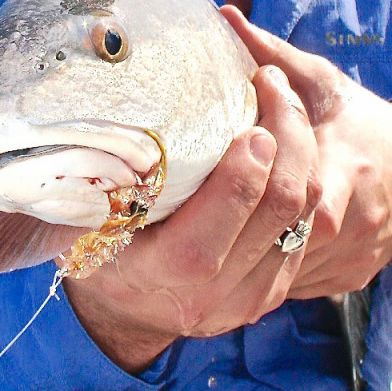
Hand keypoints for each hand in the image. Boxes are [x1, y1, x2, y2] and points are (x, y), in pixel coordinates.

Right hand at [61, 64, 319, 373]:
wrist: (121, 305)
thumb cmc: (94, 237)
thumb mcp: (84, 209)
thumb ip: (105, 172)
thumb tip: (110, 103)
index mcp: (151, 277)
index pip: (207, 239)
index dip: (240, 176)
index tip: (248, 116)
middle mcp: (204, 299)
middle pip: (276, 213)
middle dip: (287, 138)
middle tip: (273, 85)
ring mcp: (244, 301)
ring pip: (304, 217)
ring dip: (304, 151)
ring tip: (282, 102)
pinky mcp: (272, 291)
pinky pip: (308, 228)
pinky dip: (305, 178)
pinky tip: (288, 143)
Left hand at [222, 7, 391, 299]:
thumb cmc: (359, 120)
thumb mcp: (321, 81)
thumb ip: (273, 53)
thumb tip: (224, 17)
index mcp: (349, 170)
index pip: (301, 192)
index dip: (256, 185)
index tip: (215, 174)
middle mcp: (354, 223)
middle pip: (286, 238)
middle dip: (238, 229)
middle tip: (193, 213)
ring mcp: (352, 259)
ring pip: (285, 271)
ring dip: (244, 257)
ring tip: (201, 236)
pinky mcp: (346, 281)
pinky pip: (294, 285)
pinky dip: (262, 273)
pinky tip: (232, 257)